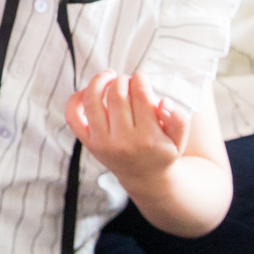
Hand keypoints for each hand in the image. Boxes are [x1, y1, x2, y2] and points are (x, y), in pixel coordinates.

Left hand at [64, 71, 188, 188]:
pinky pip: (73, 117)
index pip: (140, 96)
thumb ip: (178, 118)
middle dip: (122, 80)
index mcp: (147, 138)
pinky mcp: (89, 143)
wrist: (145, 177)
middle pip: (117, 95)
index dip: (140, 79)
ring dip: (99, 81)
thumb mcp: (179, 139)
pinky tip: (88, 91)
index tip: (141, 77)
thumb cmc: (162, 151)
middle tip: (128, 79)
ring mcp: (102, 143)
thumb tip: (163, 101)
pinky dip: (75, 100)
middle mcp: (123, 142)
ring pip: (92, 101)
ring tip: (110, 76)